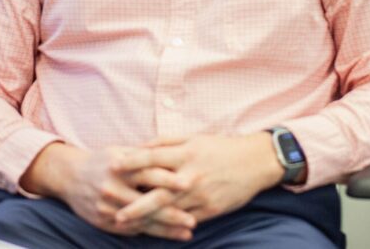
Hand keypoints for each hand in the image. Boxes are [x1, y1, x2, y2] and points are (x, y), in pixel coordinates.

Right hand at [21, 143, 195, 239]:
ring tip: (187, 232)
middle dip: (171, 212)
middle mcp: (112, 187)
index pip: (148, 172)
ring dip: (165, 229)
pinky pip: (130, 230)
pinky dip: (151, 233)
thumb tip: (175, 155)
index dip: (168, 179)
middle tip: (193, 220)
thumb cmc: (103, 161)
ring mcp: (107, 206)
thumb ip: (144, 156)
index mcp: (120, 165)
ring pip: (141, 220)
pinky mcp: (103, 221)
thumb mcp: (120, 152)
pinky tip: (168, 236)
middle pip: (146, 202)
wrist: (69, 176)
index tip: (189, 184)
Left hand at [112, 133, 283, 229]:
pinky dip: (168, 227)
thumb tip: (140, 146)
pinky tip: (153, 231)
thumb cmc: (221, 147)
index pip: (154, 157)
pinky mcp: (210, 211)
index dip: (132, 161)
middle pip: (158, 192)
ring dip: (147, 220)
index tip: (113, 166)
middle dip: (135, 204)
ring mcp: (201, 196)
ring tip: (126, 225)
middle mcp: (192, 176)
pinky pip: (185, 221)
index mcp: (186, 154)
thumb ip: (166, 142)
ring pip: (170, 211)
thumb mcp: (194, 138)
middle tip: (113, 211)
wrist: (256, 162)